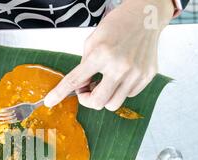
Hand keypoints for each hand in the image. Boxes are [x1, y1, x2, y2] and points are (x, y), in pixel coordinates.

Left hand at [44, 0, 173, 110]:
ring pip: (113, 104)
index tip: (50, 102)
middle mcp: (120, 66)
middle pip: (98, 102)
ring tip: (104, 83)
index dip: (59, 93)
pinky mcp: (147, 76)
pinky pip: (128, 95)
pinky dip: (121, 90)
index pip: (75, 80)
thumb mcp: (92, 42)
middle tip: (86, 90)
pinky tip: (121, 76)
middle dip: (88, 100)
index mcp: (101, 54)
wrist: (145, 16)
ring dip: (105, 98)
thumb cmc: (117, 26)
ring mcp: (136, 73)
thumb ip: (84, 66)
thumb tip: (80, 87)